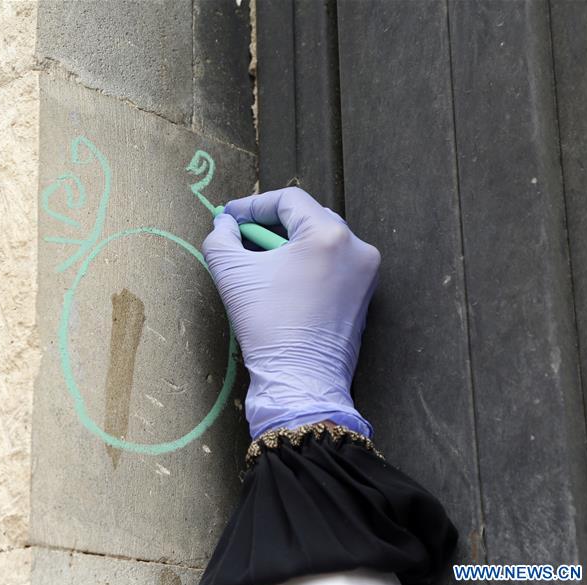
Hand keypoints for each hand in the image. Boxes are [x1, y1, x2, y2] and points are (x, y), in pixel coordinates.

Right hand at [201, 187, 380, 438]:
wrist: (301, 382)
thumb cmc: (268, 326)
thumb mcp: (232, 274)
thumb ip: (220, 238)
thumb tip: (224, 223)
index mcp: (329, 234)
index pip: (288, 200)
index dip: (253, 205)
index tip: (228, 218)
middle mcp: (357, 247)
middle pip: (308, 217)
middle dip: (271, 224)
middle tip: (242, 237)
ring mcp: (366, 273)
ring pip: (321, 242)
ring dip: (290, 246)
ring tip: (261, 263)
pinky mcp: (366, 296)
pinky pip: (333, 266)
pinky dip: (307, 266)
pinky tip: (284, 284)